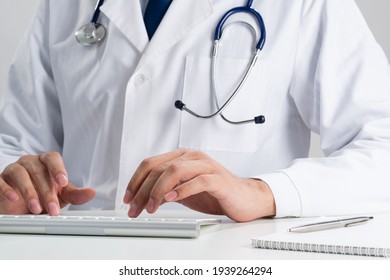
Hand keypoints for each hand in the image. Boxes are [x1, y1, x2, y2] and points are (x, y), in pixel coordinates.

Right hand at [0, 152, 95, 214]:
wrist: (22, 206)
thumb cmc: (44, 195)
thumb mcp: (62, 196)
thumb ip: (76, 194)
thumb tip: (91, 193)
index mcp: (46, 162)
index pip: (53, 158)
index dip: (58, 168)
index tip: (63, 181)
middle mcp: (30, 162)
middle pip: (39, 171)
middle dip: (47, 192)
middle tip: (53, 209)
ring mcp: (13, 169)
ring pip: (20, 174)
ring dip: (30, 192)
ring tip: (36, 208)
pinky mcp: (0, 180)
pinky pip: (1, 181)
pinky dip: (7, 189)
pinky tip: (14, 198)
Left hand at [123, 149, 275, 221]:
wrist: (245, 198)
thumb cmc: (214, 193)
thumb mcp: (183, 191)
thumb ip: (166, 189)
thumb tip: (142, 197)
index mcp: (182, 157)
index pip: (151, 163)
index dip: (135, 180)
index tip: (127, 198)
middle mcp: (192, 157)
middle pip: (159, 168)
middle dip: (142, 190)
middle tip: (134, 209)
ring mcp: (206, 166)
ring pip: (175, 170)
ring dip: (158, 190)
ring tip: (151, 207)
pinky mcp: (219, 179)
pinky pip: (198, 180)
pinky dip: (182, 190)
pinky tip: (171, 199)